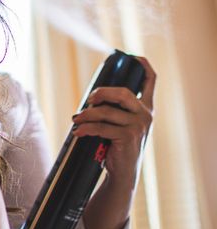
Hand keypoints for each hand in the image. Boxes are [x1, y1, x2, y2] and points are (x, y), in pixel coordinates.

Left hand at [72, 56, 154, 189]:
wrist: (122, 172)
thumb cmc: (116, 145)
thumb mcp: (119, 123)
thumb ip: (113, 108)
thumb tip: (90, 98)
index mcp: (145, 107)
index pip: (150, 80)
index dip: (143, 65)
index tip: (131, 56)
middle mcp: (145, 114)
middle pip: (122, 92)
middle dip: (101, 93)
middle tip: (88, 101)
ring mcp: (139, 125)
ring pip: (107, 111)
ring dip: (87, 114)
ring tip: (77, 119)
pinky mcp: (129, 137)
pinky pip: (102, 127)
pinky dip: (86, 128)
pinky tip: (78, 131)